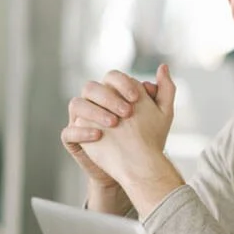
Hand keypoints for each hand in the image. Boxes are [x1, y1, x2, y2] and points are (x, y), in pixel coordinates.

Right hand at [62, 69, 159, 209]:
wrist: (137, 166)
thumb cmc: (149, 136)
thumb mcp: (162, 114)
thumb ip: (165, 90)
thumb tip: (163, 66)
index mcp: (113, 93)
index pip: (111, 78)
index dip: (122, 83)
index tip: (137, 98)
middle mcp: (95, 103)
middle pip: (91, 87)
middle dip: (109, 97)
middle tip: (128, 112)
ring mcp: (82, 120)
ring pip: (76, 104)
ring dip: (94, 110)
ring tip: (114, 123)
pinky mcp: (74, 139)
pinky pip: (68, 132)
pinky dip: (81, 130)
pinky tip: (98, 135)